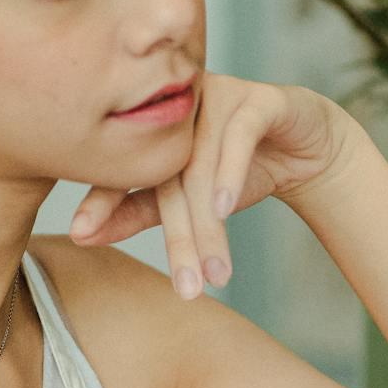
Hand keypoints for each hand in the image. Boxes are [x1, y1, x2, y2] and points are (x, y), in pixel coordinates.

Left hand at [67, 75, 360, 298]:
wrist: (308, 148)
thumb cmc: (241, 171)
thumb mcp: (190, 199)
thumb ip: (138, 211)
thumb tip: (80, 236)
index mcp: (155, 126)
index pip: (126, 168)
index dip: (104, 201)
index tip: (80, 234)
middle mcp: (180, 106)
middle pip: (170, 179)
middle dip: (181, 241)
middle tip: (187, 291)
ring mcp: (219, 96)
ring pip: (204, 168)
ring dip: (210, 227)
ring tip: (216, 274)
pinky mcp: (260, 98)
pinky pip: (239, 136)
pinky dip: (229, 174)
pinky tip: (223, 209)